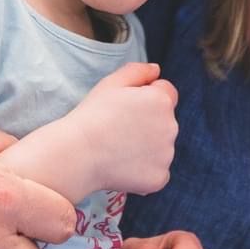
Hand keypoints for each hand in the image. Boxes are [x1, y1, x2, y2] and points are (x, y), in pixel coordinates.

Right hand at [68, 63, 178, 194]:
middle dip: (148, 123)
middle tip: (119, 129)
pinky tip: (121, 166)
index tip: (126, 108)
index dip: (146, 97)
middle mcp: (171, 127)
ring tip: (117, 148)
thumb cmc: (92, 116)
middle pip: (165, 121)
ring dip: (146, 147)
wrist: (78, 153)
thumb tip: (156, 70)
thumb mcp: (112, 83)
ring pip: (161, 147)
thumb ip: (138, 71)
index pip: (166, 93)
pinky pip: (157, 172)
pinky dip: (143, 170)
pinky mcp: (160, 178)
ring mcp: (167, 155)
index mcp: (162, 100)